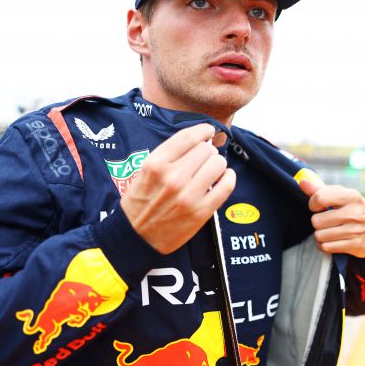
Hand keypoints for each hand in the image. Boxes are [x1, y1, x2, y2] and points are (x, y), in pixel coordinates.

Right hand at [120, 123, 235, 254]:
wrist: (136, 236)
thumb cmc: (141, 201)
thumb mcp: (145, 171)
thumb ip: (169, 155)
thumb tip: (201, 139)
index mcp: (155, 164)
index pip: (188, 137)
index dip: (202, 130)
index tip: (208, 130)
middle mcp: (172, 177)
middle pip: (206, 150)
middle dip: (208, 152)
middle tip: (205, 159)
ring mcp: (187, 195)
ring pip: (218, 164)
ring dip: (218, 164)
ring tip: (212, 170)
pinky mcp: (201, 212)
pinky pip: (226, 185)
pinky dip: (229, 178)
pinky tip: (223, 178)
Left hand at [299, 179, 364, 257]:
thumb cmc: (355, 210)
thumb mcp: (343, 196)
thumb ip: (321, 190)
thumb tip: (302, 182)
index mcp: (352, 196)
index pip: (320, 198)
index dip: (313, 204)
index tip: (318, 207)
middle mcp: (355, 213)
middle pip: (316, 221)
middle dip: (318, 222)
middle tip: (326, 222)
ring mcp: (355, 230)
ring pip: (319, 236)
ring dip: (320, 236)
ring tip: (328, 232)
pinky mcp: (355, 245)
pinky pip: (326, 247)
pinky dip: (324, 245)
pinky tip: (331, 241)